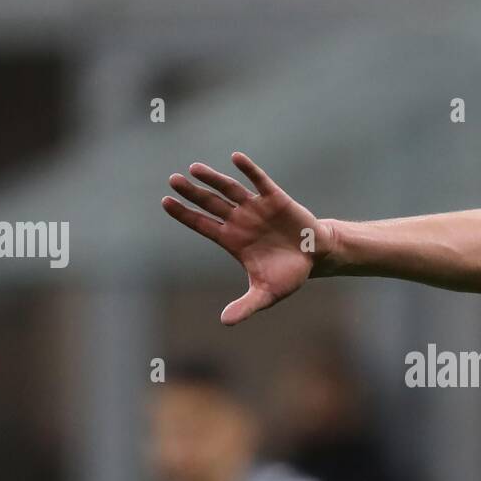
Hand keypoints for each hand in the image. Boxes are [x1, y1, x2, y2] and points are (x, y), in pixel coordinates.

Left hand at [161, 151, 333, 324]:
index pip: (202, 224)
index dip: (185, 214)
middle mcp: (239, 220)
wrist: (315, 257)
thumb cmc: (288, 274)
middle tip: (172, 180)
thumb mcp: (266, 294)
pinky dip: (248, 170)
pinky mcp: (275, 198)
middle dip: (192, 192)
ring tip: (195, 168)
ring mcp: (256, 208)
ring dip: (213, 179)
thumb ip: (246, 306)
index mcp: (232, 240)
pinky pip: (259, 181)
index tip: (165, 202)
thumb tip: (225, 322)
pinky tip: (235, 158)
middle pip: (211, 203)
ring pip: (230, 190)